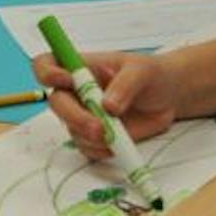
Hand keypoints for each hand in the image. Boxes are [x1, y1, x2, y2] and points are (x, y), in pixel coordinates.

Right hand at [31, 49, 179, 156]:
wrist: (168, 98)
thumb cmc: (151, 75)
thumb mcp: (142, 71)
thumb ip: (125, 84)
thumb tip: (108, 106)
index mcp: (81, 67)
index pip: (47, 65)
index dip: (47, 72)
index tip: (66, 80)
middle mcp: (76, 92)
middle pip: (56, 103)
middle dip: (75, 117)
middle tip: (100, 127)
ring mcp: (83, 116)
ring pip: (73, 130)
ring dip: (92, 137)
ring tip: (119, 135)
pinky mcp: (95, 137)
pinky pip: (88, 148)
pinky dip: (103, 150)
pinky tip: (120, 143)